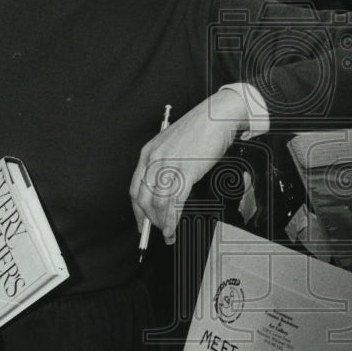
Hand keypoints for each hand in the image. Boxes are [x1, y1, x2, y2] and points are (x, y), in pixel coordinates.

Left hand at [129, 90, 248, 243]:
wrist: (216, 116)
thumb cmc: (198, 130)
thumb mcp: (171, 146)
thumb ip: (164, 166)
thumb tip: (163, 191)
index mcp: (148, 153)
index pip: (135, 188)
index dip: (137, 210)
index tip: (141, 223)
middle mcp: (155, 160)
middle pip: (144, 198)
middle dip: (149, 220)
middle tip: (157, 232)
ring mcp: (169, 165)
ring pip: (158, 203)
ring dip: (162, 223)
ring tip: (168, 233)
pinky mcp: (186, 171)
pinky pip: (175, 201)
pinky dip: (173, 219)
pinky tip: (174, 227)